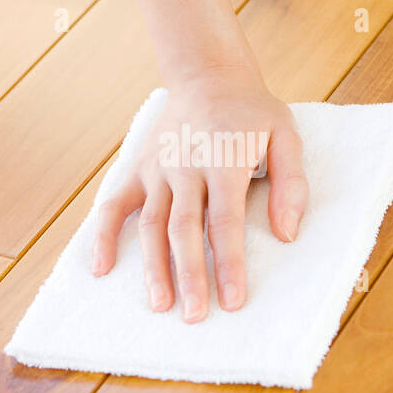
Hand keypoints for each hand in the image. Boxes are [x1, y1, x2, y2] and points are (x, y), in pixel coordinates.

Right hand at [91, 67, 308, 321]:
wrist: (209, 76)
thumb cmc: (253, 113)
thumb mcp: (285, 135)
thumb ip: (291, 183)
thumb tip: (286, 234)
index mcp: (223, 161)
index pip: (225, 221)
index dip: (228, 263)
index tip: (232, 301)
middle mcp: (185, 167)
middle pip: (184, 229)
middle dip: (189, 275)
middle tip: (195, 316)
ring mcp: (158, 169)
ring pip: (151, 224)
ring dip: (153, 266)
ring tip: (160, 305)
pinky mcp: (139, 169)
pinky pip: (115, 205)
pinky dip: (103, 236)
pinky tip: (100, 269)